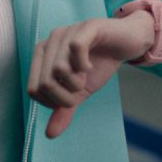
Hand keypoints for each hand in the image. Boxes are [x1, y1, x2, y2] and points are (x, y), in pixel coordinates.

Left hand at [27, 12, 154, 138]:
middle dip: (65, 96)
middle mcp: (51, 41)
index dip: (53, 102)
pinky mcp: (87, 27)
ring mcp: (68, 31)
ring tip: (85, 76)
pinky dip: (84, 66)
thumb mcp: (80, 91)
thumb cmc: (99, 64)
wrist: (127, 43)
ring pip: (59, 68)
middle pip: (45, 83)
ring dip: (76, 82)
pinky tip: (90, 66)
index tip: (70, 97)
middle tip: (80, 88)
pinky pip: (76, 49)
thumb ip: (64, 109)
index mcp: (43, 54)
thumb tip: (49, 134)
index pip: (34, 89)